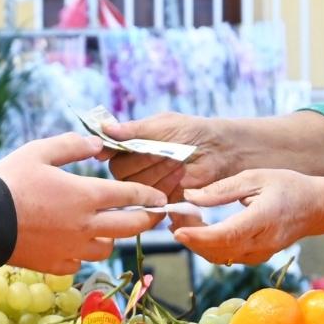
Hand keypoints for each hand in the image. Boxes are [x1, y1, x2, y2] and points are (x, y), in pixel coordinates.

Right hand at [0, 134, 168, 274]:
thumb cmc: (10, 182)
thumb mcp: (39, 152)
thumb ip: (72, 146)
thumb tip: (97, 145)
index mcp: (86, 196)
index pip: (129, 196)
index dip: (148, 196)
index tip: (161, 197)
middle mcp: (86, 226)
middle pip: (129, 228)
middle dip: (147, 221)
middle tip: (155, 216)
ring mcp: (72, 249)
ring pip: (106, 248)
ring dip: (112, 238)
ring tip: (108, 229)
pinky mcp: (56, 265)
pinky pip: (80, 263)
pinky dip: (83, 254)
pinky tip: (76, 245)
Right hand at [102, 113, 243, 198]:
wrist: (217, 150)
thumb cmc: (190, 131)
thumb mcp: (160, 125)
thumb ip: (133, 130)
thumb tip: (105, 128)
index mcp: (129, 145)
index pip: (108, 152)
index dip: (109, 152)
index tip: (111, 152)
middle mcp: (132, 167)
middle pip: (119, 172)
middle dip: (142, 160)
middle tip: (163, 152)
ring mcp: (145, 185)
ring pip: (135, 185)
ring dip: (157, 172)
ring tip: (177, 160)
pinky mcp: (160, 199)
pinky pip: (152, 198)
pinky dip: (167, 185)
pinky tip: (181, 174)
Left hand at [174, 169, 323, 264]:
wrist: (316, 208)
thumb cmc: (288, 187)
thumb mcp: (256, 177)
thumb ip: (222, 189)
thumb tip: (189, 197)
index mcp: (264, 219)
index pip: (226, 235)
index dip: (199, 236)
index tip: (177, 230)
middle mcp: (262, 243)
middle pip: (218, 250)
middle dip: (190, 238)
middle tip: (174, 218)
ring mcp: (260, 254)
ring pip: (219, 257)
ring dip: (196, 243)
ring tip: (183, 221)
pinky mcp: (256, 258)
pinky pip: (226, 257)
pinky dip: (208, 246)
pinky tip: (198, 229)